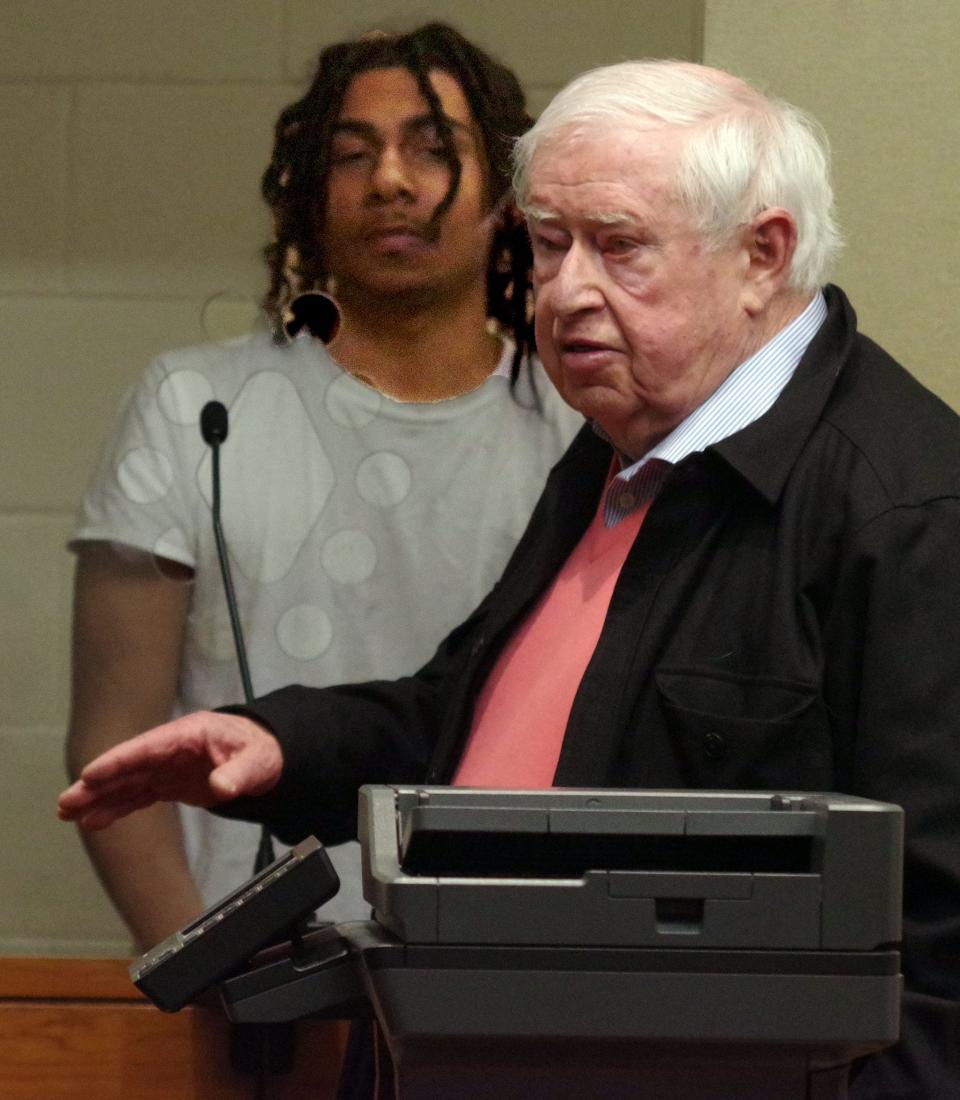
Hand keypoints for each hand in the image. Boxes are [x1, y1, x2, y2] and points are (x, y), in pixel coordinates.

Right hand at [58, 711, 282, 829]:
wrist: (267, 756)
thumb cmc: (261, 750)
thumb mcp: (256, 761)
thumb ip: (238, 773)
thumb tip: (222, 787)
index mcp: (188, 735)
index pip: (147, 748)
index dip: (118, 761)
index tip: (89, 773)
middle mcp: (170, 750)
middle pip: (129, 766)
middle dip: (97, 783)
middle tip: (66, 802)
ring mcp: (167, 767)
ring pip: (127, 783)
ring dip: (99, 798)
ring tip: (68, 814)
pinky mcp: (169, 784)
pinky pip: (138, 796)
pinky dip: (117, 808)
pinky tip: (94, 820)